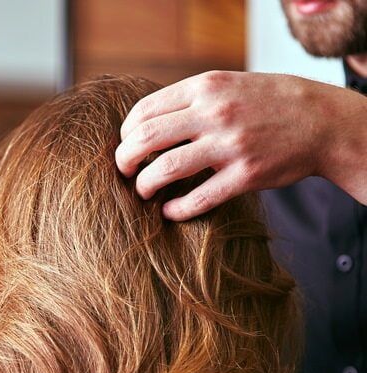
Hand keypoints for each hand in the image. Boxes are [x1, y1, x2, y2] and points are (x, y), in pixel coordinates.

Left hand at [115, 71, 366, 220]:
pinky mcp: (246, 175)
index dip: (126, 133)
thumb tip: (142, 124)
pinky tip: (169, 212)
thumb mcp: (227, 86)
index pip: (144, 111)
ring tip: (143, 191)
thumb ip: (189, 101)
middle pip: (146, 138)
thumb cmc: (267, 104)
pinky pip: (199, 198)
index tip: (126, 145)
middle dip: (125, 160)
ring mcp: (230, 145)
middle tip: (124, 171)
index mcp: (205, 88)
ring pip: (166, 169)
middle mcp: (215, 113)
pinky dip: (177, 209)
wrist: (322, 121)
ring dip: (145, 185)